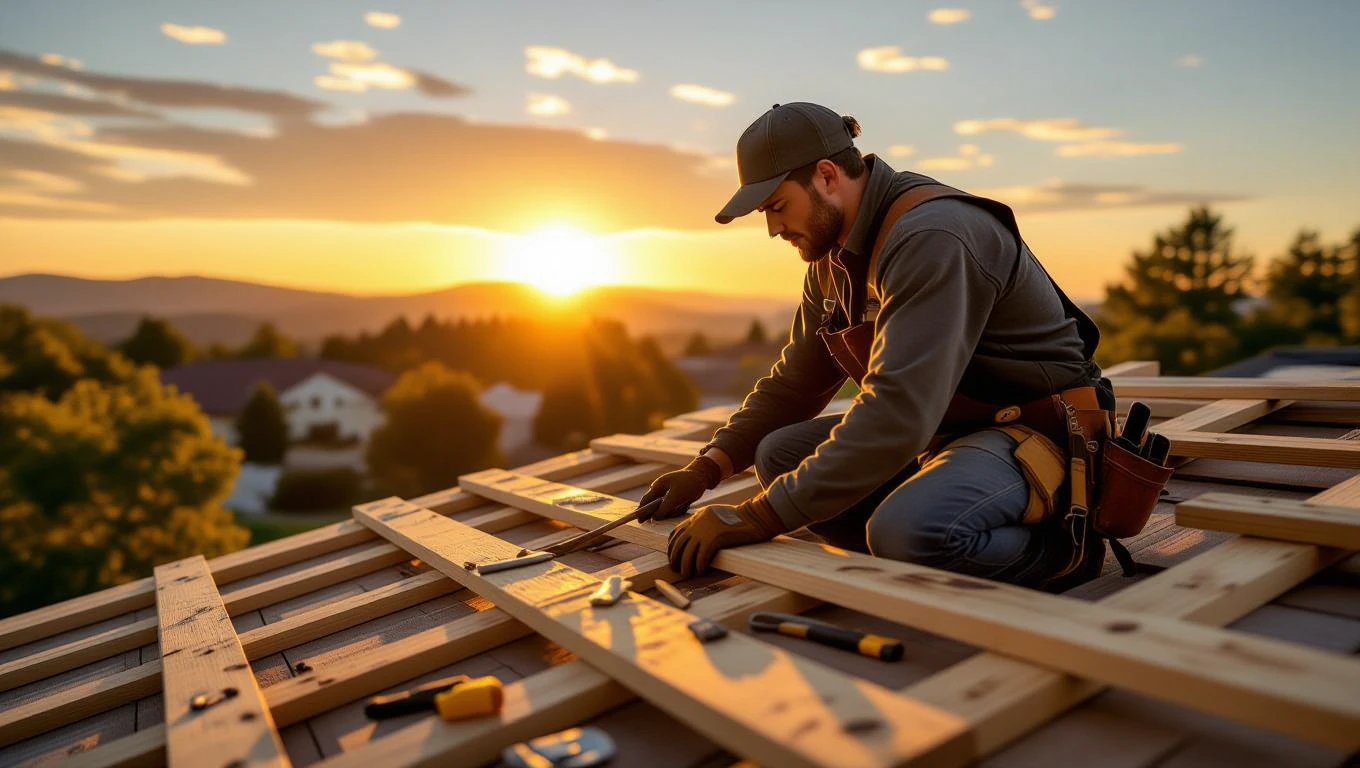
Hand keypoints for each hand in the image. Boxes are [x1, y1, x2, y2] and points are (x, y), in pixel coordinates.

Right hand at [638, 455, 722, 520]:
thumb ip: (665, 507)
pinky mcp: (676, 499)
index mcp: (658, 486)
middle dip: (657, 513)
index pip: (646, 500)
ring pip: (665, 509)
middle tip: (655, 522)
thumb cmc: (688, 483)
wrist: (702, 476)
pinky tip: (686, 504)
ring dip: (671, 511)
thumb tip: (655, 518)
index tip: (638, 520)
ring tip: (682, 505)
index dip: (641, 510)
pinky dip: (678, 510)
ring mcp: (668, 495)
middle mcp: (661, 491)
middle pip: (654, 506)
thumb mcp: (676, 495)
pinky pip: (673, 509)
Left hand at [667, 497, 784, 577]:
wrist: (757, 515)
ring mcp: (706, 530)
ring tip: (687, 574)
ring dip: (685, 566)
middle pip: (678, 543)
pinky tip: (701, 572)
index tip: (674, 555)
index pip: (677, 531)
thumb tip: (700, 540)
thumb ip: (707, 524)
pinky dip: (699, 566)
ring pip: (687, 552)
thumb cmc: (742, 519)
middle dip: (674, 557)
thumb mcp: (719, 516)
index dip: (672, 546)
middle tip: (676, 568)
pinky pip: (702, 557)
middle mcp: (698, 522)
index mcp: (698, 516)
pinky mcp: (716, 539)